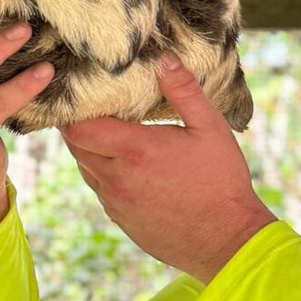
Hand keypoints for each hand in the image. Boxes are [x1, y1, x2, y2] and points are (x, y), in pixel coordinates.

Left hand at [61, 55, 275, 283]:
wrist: (227, 240)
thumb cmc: (221, 182)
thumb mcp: (210, 128)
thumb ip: (184, 91)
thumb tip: (164, 59)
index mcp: (133, 151)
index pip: (77, 127)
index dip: (73, 110)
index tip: (83, 95)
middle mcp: (116, 179)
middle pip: (76, 147)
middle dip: (81, 126)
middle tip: (96, 109)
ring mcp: (116, 204)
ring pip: (87, 170)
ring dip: (93, 151)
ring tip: (113, 135)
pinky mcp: (123, 221)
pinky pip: (103, 191)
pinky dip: (107, 175)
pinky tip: (131, 167)